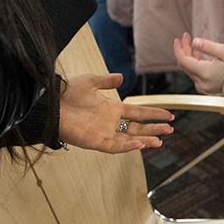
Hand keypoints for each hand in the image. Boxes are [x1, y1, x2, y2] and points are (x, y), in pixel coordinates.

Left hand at [58, 74, 173, 151]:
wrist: (52, 104)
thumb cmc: (67, 92)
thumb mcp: (90, 82)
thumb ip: (107, 81)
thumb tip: (121, 77)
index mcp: (111, 108)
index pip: (138, 112)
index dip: (153, 113)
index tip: (168, 114)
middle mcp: (110, 122)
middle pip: (138, 127)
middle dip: (154, 128)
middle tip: (170, 129)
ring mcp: (104, 132)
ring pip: (130, 139)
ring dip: (145, 139)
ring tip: (160, 140)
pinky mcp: (96, 141)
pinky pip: (116, 146)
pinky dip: (129, 146)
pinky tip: (141, 143)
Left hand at [173, 32, 223, 94]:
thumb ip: (208, 46)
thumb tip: (194, 41)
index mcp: (205, 74)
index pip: (183, 61)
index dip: (179, 48)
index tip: (179, 38)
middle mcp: (203, 83)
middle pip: (187, 65)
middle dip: (185, 50)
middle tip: (187, 36)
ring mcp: (207, 87)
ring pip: (192, 70)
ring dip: (190, 56)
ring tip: (193, 43)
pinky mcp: (211, 88)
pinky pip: (198, 75)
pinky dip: (196, 64)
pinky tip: (199, 55)